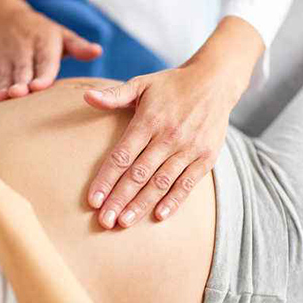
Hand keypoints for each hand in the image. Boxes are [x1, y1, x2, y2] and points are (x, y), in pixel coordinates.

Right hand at [0, 9, 101, 102]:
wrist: (6, 20)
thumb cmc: (44, 35)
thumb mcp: (62, 35)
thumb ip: (79, 46)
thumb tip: (98, 51)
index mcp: (43, 43)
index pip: (44, 60)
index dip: (42, 74)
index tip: (39, 87)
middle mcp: (23, 50)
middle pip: (22, 69)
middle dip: (20, 82)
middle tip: (20, 94)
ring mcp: (6, 59)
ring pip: (5, 76)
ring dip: (4, 89)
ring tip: (3, 100)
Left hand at [84, 65, 237, 228]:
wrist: (215, 80)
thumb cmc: (171, 85)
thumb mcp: (141, 84)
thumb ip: (114, 95)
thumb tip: (87, 97)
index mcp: (148, 120)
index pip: (122, 156)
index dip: (106, 179)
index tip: (93, 200)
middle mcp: (168, 136)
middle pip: (138, 174)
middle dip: (119, 199)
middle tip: (104, 221)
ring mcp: (189, 148)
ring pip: (161, 182)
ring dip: (142, 204)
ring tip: (124, 222)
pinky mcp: (206, 157)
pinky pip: (188, 183)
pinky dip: (174, 200)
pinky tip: (159, 216)